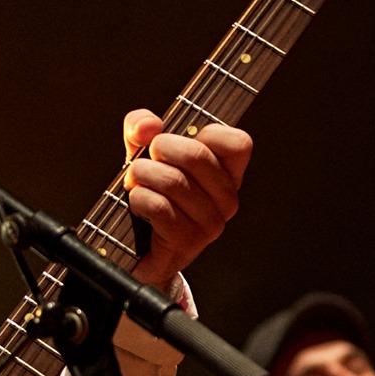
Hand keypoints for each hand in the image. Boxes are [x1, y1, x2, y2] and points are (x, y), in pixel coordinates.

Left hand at [120, 108, 249, 288]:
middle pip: (197, 155)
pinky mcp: (186, 242)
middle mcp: (226, 200)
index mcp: (227, 176)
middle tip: (145, 160)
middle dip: (159, 149)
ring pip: (173, 181)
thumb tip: (147, 125)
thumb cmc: (150, 197)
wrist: (137, 250)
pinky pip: (159, 207)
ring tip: (136, 183)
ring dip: (142, 176)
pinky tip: (138, 204)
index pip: (238, 144)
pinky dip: (139, 199)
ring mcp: (209, 224)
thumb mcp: (145, 154)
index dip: (207, 132)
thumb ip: (141, 128)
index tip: (182, 141)